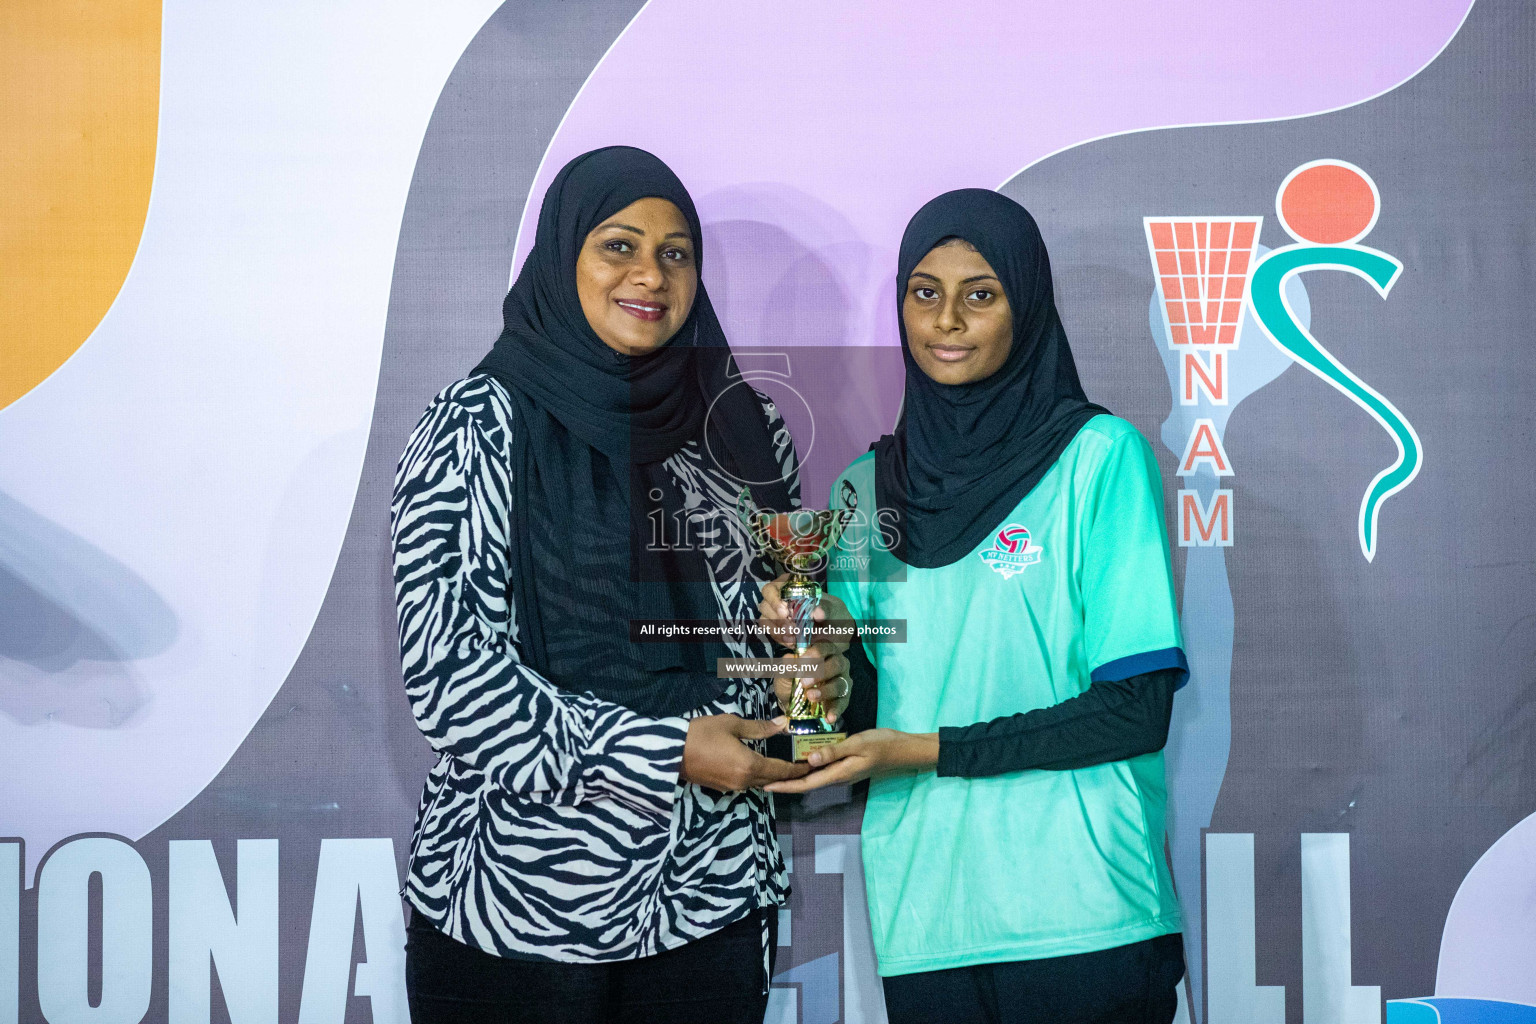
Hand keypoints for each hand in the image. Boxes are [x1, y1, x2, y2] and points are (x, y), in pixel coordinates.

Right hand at [680, 715, 809, 791]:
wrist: (669, 752)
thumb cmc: (701, 733)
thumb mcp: (731, 724)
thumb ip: (759, 728)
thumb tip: (783, 724)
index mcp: (749, 765)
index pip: (781, 770)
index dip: (797, 768)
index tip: (812, 765)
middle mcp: (743, 781)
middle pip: (772, 780)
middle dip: (788, 774)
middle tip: (803, 765)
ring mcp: (732, 787)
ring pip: (759, 783)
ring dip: (773, 776)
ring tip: (785, 765)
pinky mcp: (721, 788)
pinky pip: (746, 783)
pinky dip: (757, 776)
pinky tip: (760, 766)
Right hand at [757, 574, 853, 651]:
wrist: (835, 629)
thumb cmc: (832, 613)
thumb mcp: (832, 608)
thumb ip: (825, 608)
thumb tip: (818, 613)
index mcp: (789, 586)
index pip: (772, 589)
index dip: (774, 600)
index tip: (785, 611)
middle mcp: (778, 598)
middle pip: (764, 605)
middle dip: (777, 619)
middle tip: (791, 628)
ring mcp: (774, 614)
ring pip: (764, 621)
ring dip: (777, 630)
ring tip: (793, 638)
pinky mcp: (776, 628)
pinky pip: (772, 634)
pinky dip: (781, 639)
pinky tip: (793, 642)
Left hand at [763, 728, 938, 793]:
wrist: (905, 750)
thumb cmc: (883, 744)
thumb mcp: (858, 744)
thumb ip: (834, 752)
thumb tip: (809, 761)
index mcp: (838, 774)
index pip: (806, 784)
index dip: (785, 786)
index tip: (766, 786)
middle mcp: (838, 777)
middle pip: (806, 784)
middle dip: (784, 783)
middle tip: (762, 779)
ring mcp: (842, 773)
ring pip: (813, 778)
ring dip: (794, 778)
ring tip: (774, 772)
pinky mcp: (846, 766)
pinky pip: (821, 771)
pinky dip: (806, 769)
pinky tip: (799, 762)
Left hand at [768, 648, 850, 723]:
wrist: (792, 702)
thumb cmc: (792, 680)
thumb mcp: (785, 674)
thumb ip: (786, 667)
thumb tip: (788, 659)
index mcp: (824, 651)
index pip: (824, 647)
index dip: (814, 654)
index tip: (801, 663)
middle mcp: (838, 663)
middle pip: (836, 664)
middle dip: (820, 673)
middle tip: (804, 682)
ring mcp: (843, 680)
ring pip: (840, 683)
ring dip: (825, 691)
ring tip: (811, 697)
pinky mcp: (843, 698)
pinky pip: (842, 703)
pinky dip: (836, 711)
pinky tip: (829, 717)